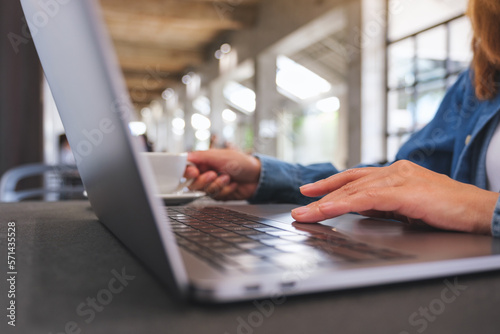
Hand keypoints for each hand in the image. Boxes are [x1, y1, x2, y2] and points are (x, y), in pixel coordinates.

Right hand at [184, 149, 260, 200]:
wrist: (257, 177)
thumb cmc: (242, 163)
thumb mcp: (220, 156)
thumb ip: (201, 156)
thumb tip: (185, 156)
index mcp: (204, 162)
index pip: (187, 168)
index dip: (188, 172)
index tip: (194, 172)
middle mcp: (206, 174)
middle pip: (193, 183)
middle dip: (204, 180)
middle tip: (213, 175)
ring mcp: (212, 185)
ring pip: (204, 191)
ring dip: (217, 185)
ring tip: (228, 177)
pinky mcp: (219, 195)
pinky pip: (216, 197)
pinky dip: (226, 190)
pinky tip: (233, 184)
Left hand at [291, 160, 498, 234]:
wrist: (479, 211)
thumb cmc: (448, 211)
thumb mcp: (408, 207)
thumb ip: (384, 204)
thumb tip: (360, 208)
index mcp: (396, 173)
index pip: (356, 177)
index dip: (332, 184)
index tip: (311, 191)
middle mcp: (394, 171)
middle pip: (350, 181)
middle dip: (322, 193)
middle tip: (300, 203)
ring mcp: (399, 178)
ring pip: (353, 189)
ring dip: (325, 202)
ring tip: (305, 213)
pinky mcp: (404, 191)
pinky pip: (366, 199)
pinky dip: (343, 204)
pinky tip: (327, 210)